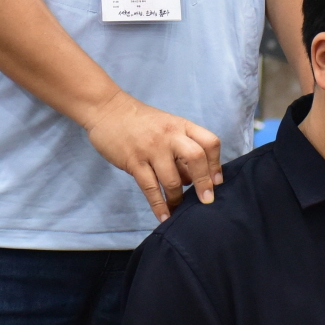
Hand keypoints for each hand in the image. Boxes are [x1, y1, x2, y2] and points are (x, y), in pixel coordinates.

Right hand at [83, 91, 220, 220]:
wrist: (107, 108)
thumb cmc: (139, 121)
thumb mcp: (166, 127)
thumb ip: (180, 149)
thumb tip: (193, 180)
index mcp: (182, 126)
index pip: (209, 142)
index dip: (216, 164)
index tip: (217, 182)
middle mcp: (170, 135)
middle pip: (196, 158)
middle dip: (203, 183)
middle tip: (206, 201)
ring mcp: (151, 148)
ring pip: (172, 178)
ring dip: (177, 198)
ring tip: (178, 209)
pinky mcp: (134, 160)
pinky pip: (150, 187)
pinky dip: (159, 205)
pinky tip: (163, 216)